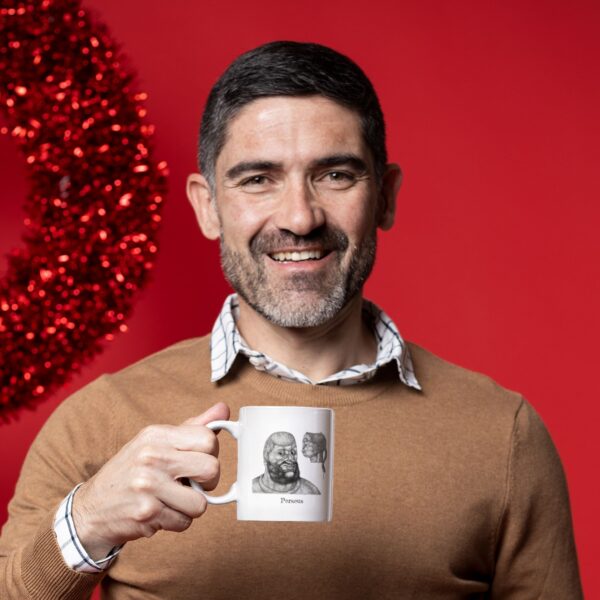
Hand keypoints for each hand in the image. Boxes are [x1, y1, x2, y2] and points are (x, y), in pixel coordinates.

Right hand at [72, 402, 229, 559]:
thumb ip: (192, 427)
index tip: (199, 461)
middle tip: (191, 483)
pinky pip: (184, 522)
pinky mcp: (146, 513)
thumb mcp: (156, 442)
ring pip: (201, 503)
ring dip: (190, 506)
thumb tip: (223, 409)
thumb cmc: (131, 472)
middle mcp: (151, 456)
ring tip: (171, 499)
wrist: (91, 508)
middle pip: (211, 469)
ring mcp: (148, 485)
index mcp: (156, 435)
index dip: (211, 454)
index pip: (208, 439)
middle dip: (207, 482)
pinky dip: (176, 521)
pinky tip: (159, 512)